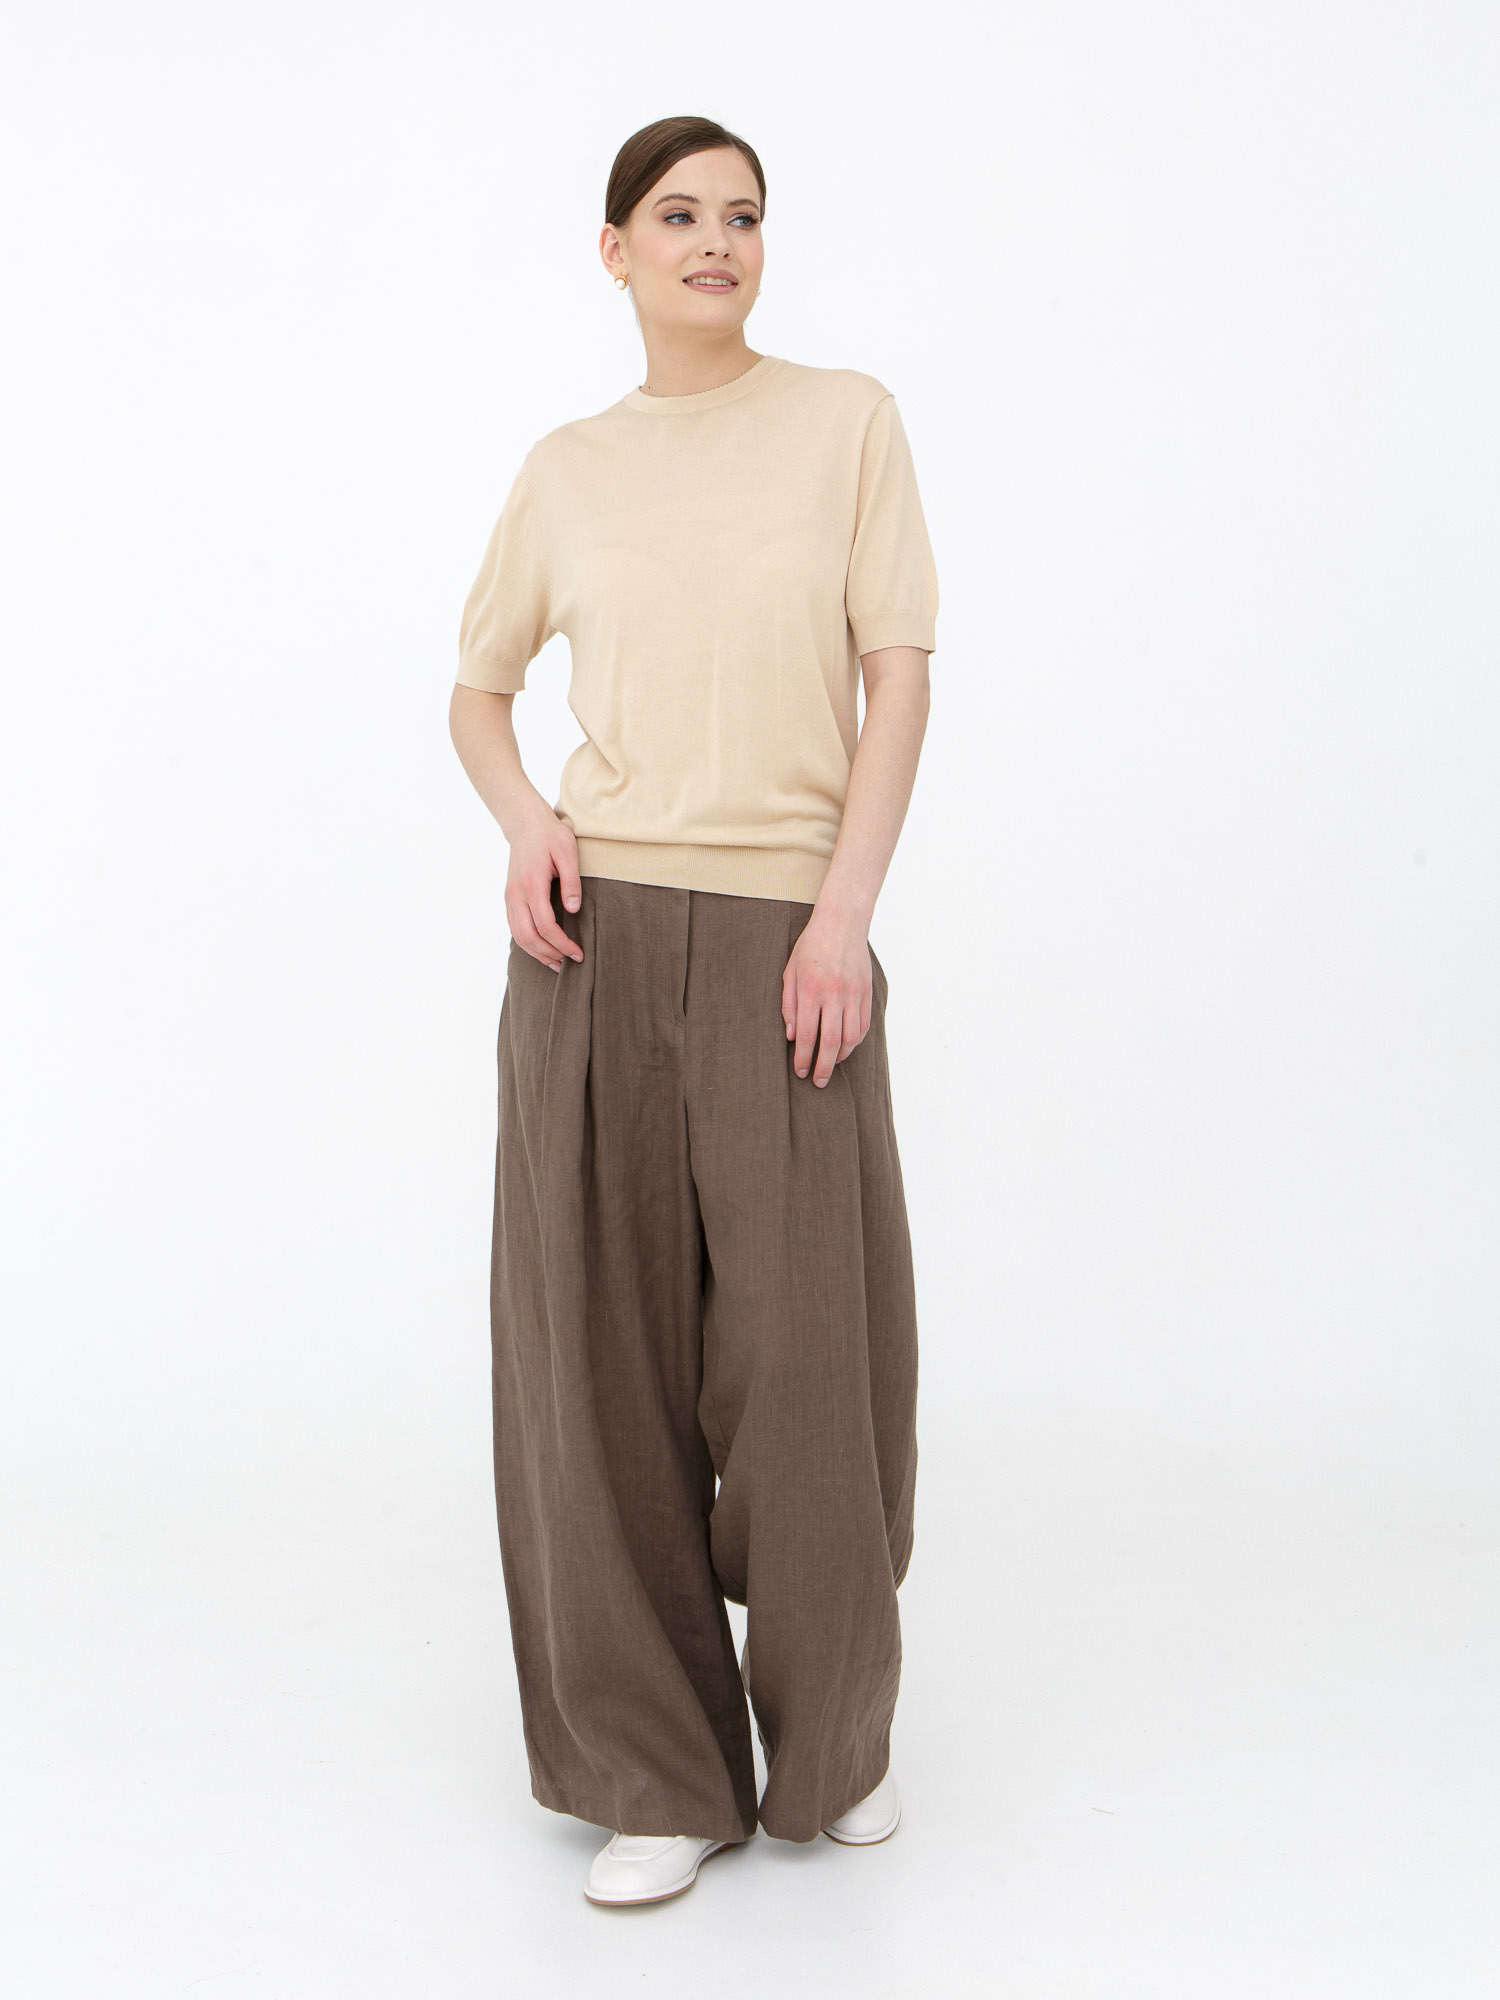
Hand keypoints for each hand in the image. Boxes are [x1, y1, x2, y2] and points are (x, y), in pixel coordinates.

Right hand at [505, 798, 584, 969]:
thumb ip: (571, 882)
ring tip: (556, 963)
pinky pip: (514, 928)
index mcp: (532, 885)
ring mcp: (510, 897)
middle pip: (528, 937)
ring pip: (518, 936)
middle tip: (569, 964)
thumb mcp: (568, 853)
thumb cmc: (550, 836)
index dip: (562, 944)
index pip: (545, 926)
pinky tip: (541, 949)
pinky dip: (527, 943)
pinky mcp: (509, 897)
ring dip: (536, 953)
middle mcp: (516, 894)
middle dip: (549, 954)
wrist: (525, 824)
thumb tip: (574, 910)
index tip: (578, 953)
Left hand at [782, 912, 872, 1085]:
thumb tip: (791, 1036)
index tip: (800, 1072)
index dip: (803, 1058)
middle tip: (819, 1082)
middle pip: (832, 1042)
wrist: (842, 924)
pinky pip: (863, 1025)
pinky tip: (847, 1046)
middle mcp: (834, 994)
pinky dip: (856, 1041)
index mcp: (811, 990)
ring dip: (842, 1057)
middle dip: (824, 1067)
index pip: (806, 1035)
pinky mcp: (866, 992)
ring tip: (832, 1064)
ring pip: (851, 1037)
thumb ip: (789, 1005)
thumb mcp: (790, 972)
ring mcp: (853, 994)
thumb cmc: (811, 948)